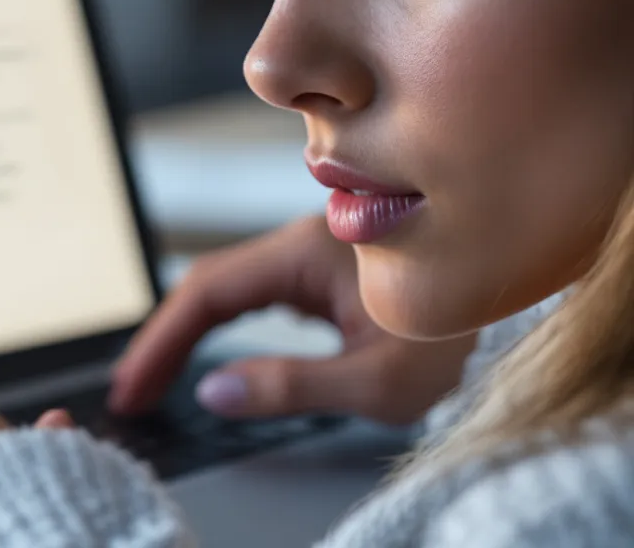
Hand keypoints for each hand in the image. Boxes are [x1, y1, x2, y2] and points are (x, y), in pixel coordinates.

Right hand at [111, 216, 476, 424]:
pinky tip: (205, 355)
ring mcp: (305, 253)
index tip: (134, 386)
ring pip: (223, 286)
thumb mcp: (377, 378)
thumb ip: (291, 385)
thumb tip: (213, 391)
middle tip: (131, 392)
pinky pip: (248, 292)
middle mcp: (296, 244)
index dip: (162, 341)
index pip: (207, 293)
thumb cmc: (452, 338)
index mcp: (304, 256)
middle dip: (162, 339)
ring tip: (153, 379)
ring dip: (183, 331)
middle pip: (205, 285)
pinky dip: (215, 325)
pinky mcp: (316, 269)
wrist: (506, 296)